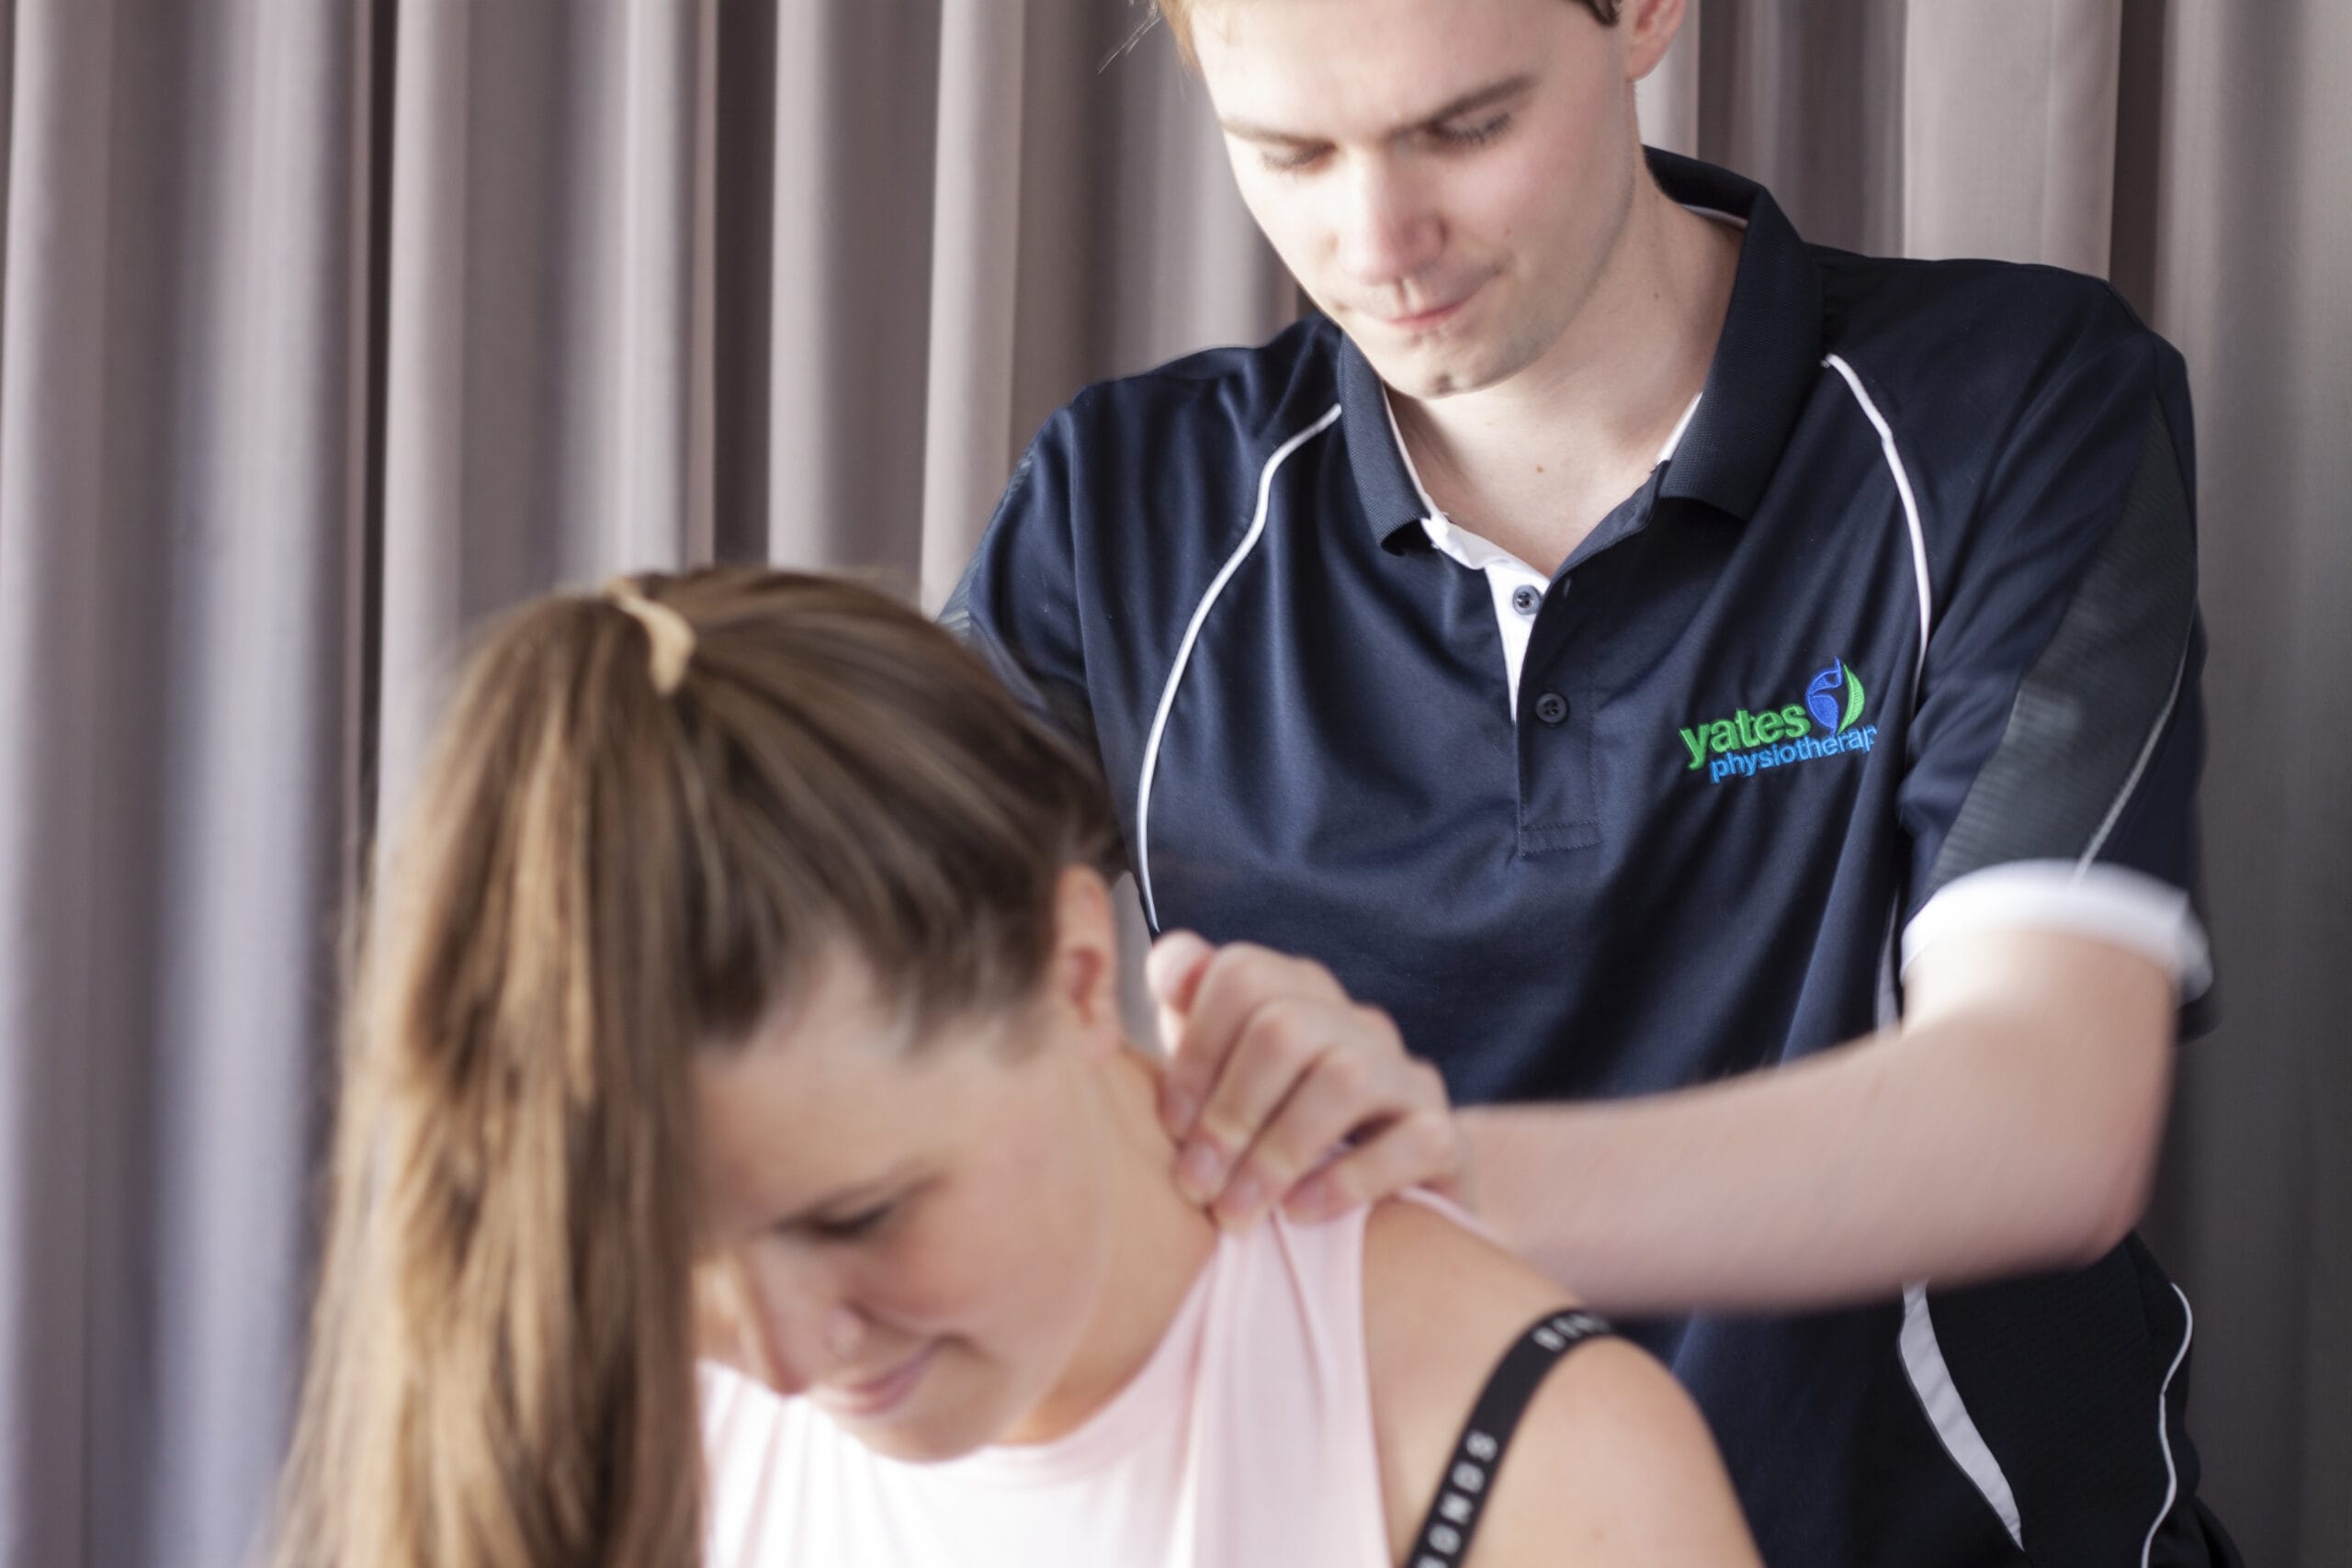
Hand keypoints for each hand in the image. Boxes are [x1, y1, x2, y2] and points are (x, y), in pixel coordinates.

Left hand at [1146, 931, 1467, 1229]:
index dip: (1196, 1049)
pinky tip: (1300, 1214)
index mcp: (1293, 996)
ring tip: (1238, 1213)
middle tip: (1196, 1184)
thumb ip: (1187, 1021)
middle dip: (1230, 1110)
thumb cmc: (1267, 1141)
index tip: (1170, 1127)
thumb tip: (1171, 971)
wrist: (1376, 1216)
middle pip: (1286, 1026)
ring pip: (1347, 1078)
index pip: (1242, 974)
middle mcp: (1352, 1023)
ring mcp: (1404, 1076)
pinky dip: (1349, 1179)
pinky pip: (1414, 1141)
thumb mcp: (1217, 1083)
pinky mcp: (1446, 1137)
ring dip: (1280, 1151)